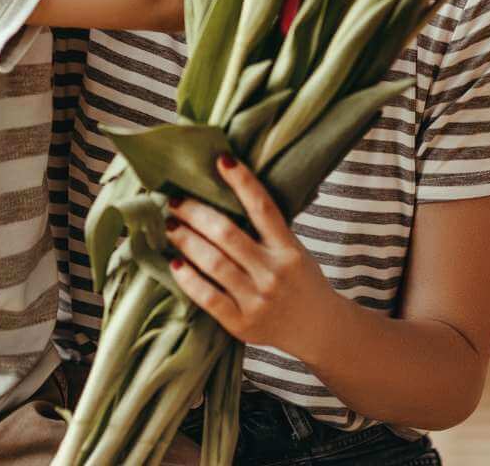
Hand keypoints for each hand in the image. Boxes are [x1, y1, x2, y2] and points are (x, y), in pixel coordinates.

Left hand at [164, 154, 334, 354]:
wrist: (318, 329)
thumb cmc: (299, 280)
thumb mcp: (293, 249)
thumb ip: (266, 228)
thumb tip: (224, 191)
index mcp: (288, 249)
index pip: (263, 208)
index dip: (242, 181)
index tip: (221, 159)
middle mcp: (274, 272)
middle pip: (227, 234)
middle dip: (196, 213)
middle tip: (175, 200)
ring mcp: (258, 300)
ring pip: (214, 262)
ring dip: (186, 240)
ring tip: (171, 225)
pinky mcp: (243, 324)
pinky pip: (208, 298)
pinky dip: (188, 278)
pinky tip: (174, 263)